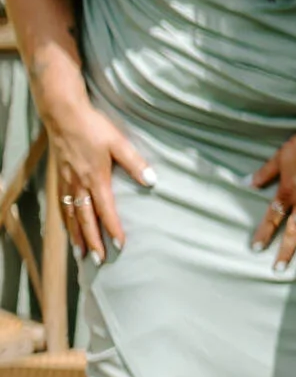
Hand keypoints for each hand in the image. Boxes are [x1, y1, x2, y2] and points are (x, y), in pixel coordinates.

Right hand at [47, 96, 155, 263]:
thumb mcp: (118, 142)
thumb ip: (135, 163)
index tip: (119, 246)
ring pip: (72, 215)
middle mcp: (80, 184)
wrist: (63, 115)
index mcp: (96, 178)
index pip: (106, 210)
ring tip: (81, 254)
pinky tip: (69, 228)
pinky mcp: (61, 177)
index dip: (113, 228)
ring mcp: (68, 182)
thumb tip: (152, 182)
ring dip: (77, 236)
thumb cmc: (94, 128)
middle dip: (92, 241)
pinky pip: (63, 205)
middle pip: (86, 219)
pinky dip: (66, 221)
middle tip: (98, 261)